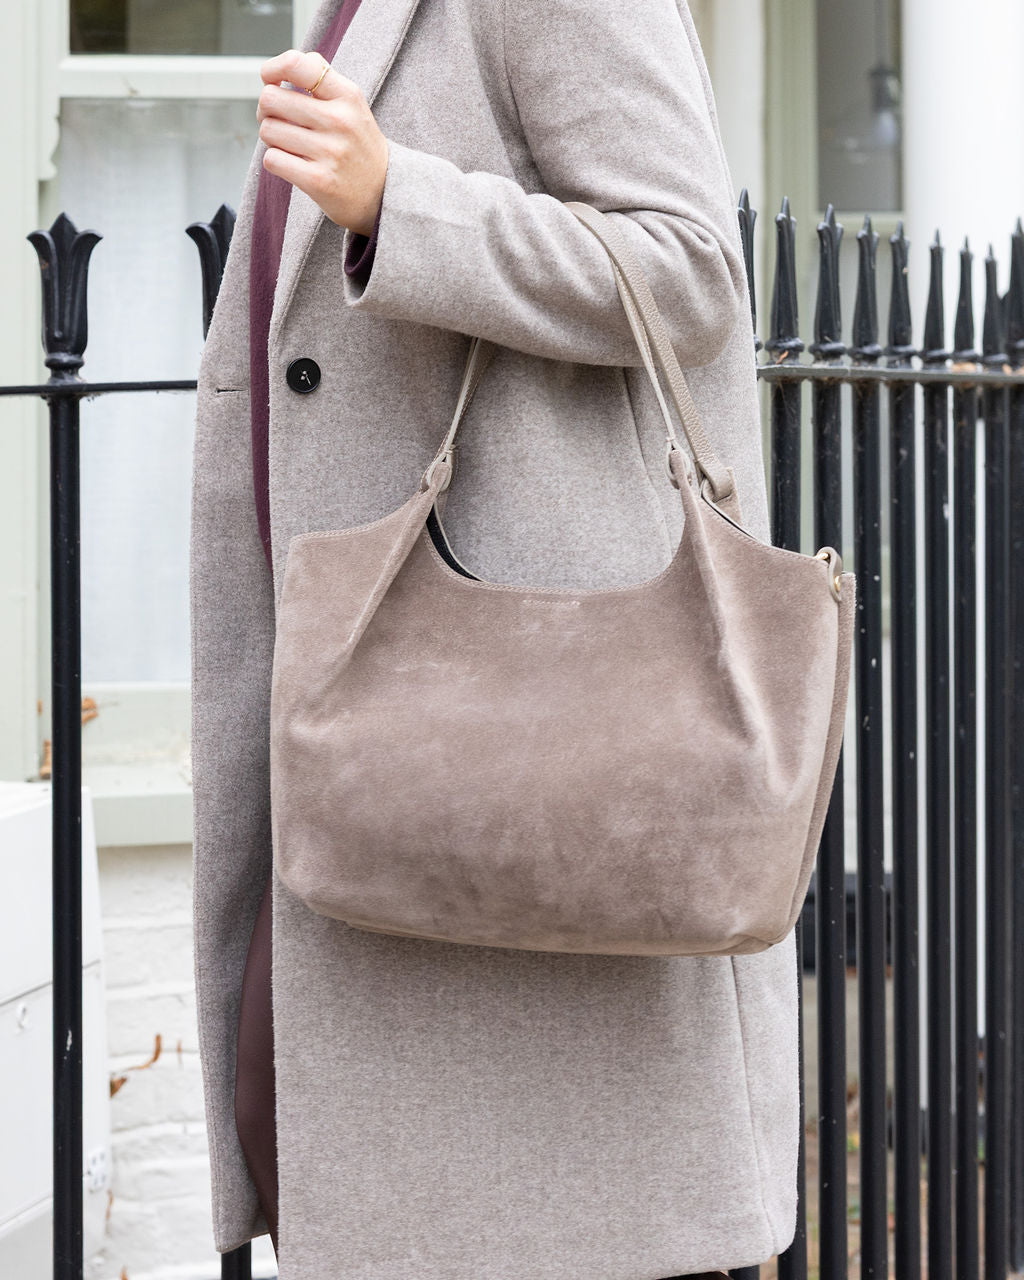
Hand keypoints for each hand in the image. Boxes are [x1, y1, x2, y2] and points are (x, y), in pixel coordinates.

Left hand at [257, 49, 388, 236]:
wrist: (385, 193)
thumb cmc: (358, 145)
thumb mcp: (351, 105)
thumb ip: (320, 80)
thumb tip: (276, 72)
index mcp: (347, 96)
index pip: (296, 65)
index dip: (272, 70)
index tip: (271, 81)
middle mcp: (340, 121)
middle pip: (271, 98)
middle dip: (266, 110)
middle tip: (279, 120)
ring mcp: (330, 152)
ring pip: (268, 130)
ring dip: (272, 138)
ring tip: (290, 145)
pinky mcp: (319, 181)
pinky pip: (272, 159)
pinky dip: (275, 161)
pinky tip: (292, 164)